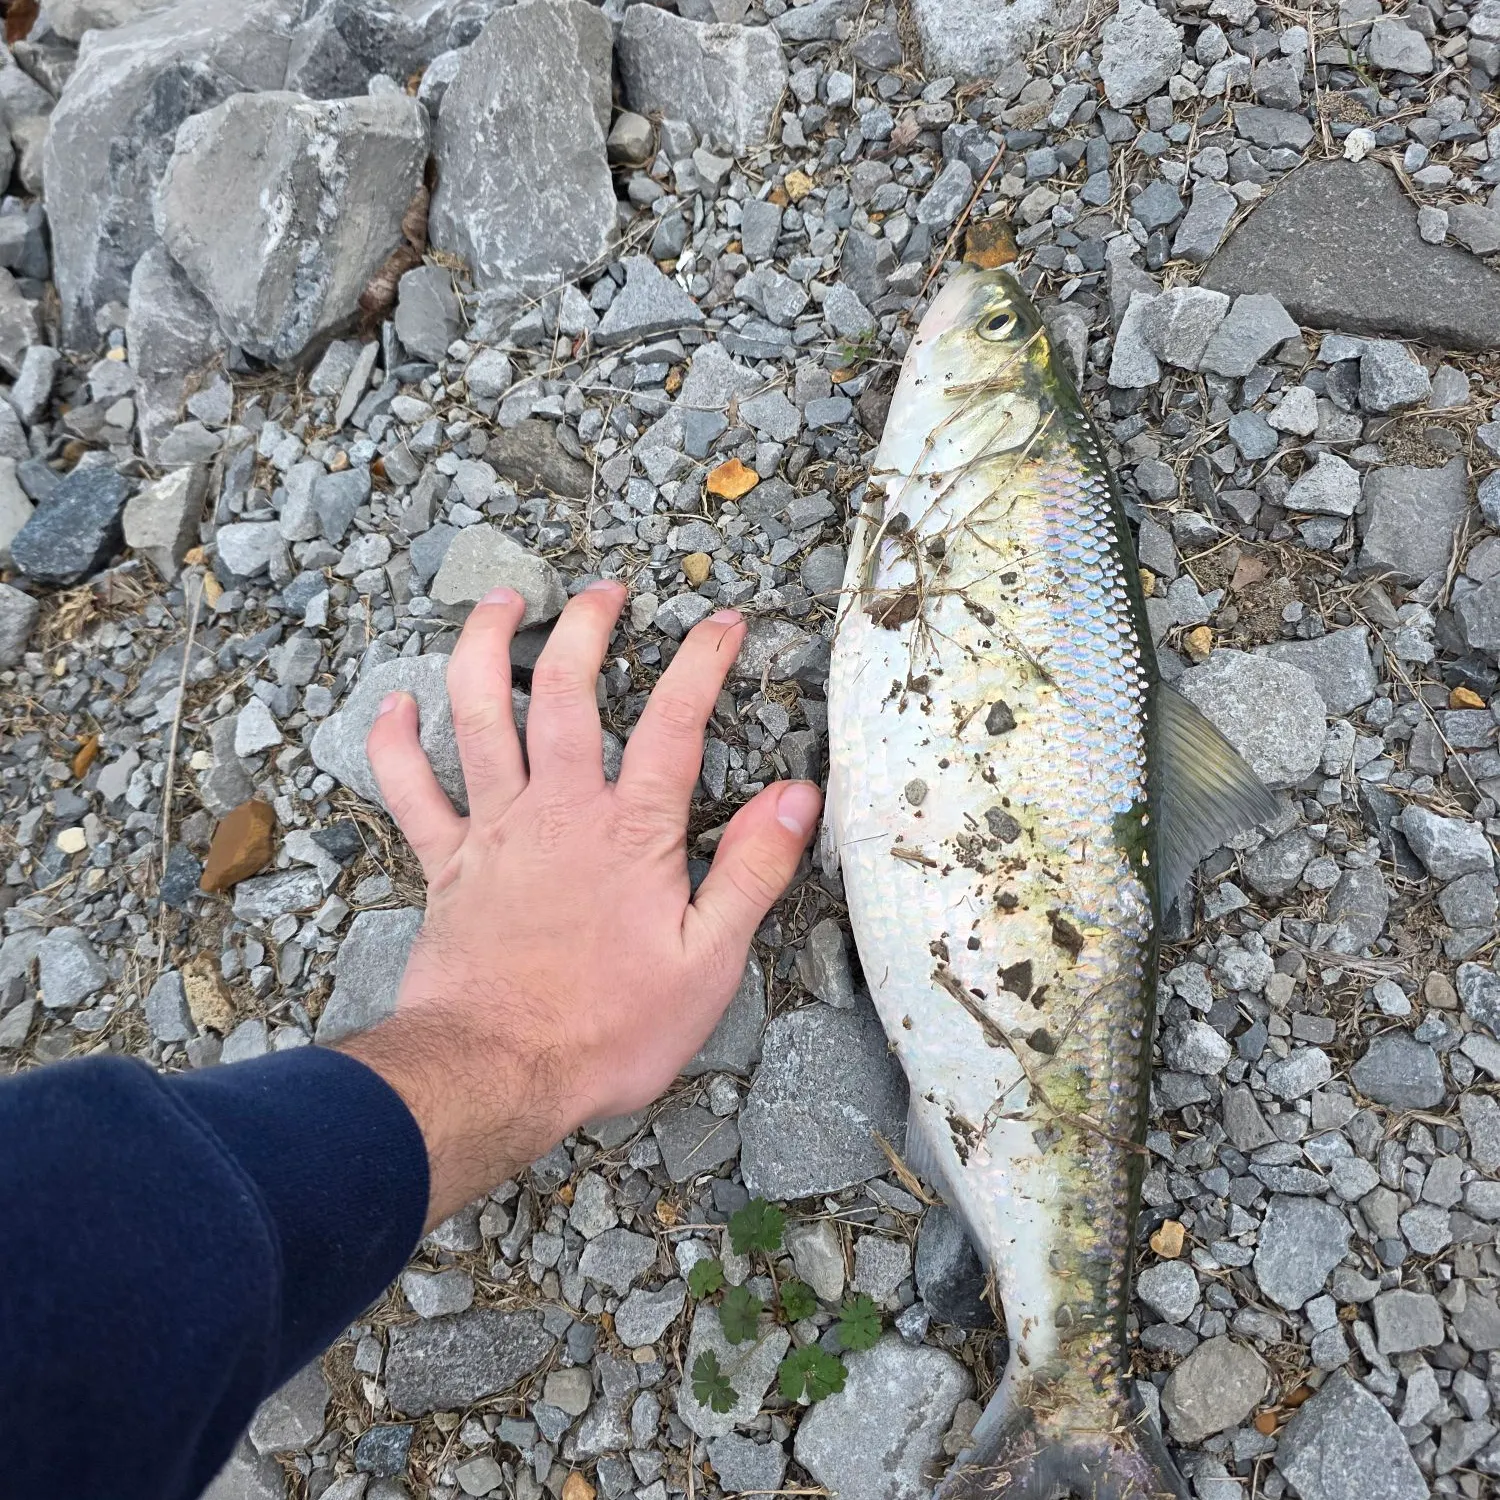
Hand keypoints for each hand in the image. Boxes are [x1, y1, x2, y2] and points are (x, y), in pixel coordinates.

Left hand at [337, 581, 821, 1227]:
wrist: (497, 1073)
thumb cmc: (608, 1029)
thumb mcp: (708, 962)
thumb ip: (751, 870)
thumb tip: (796, 796)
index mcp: (631, 833)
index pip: (675, 723)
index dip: (702, 662)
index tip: (723, 621)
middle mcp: (559, 811)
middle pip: (568, 692)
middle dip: (587, 627)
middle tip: (605, 590)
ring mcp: (494, 831)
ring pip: (481, 716)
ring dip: (486, 648)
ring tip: (500, 602)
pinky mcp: (445, 866)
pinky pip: (410, 792)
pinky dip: (395, 745)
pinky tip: (394, 707)